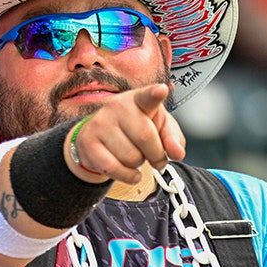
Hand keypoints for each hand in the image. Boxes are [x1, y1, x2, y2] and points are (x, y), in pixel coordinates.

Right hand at [65, 84, 185, 184]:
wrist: (100, 137)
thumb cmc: (135, 129)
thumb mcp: (159, 128)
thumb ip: (173, 138)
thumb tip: (177, 153)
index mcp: (138, 99)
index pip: (148, 96)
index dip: (155, 94)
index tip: (161, 90)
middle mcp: (117, 107)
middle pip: (145, 137)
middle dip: (156, 155)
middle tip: (156, 158)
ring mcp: (100, 124)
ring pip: (130, 157)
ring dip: (138, 164)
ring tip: (134, 156)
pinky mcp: (88, 142)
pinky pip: (113, 168)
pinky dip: (128, 176)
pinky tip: (130, 172)